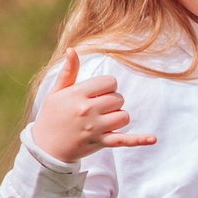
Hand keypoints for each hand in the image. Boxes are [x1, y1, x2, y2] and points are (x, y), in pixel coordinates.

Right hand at [27, 49, 154, 164]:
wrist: (45, 148)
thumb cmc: (51, 117)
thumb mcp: (56, 92)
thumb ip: (68, 72)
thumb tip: (72, 50)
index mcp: (77, 94)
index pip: (109, 82)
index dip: (107, 86)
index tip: (97, 93)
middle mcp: (87, 110)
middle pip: (118, 99)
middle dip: (112, 102)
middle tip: (98, 109)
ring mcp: (95, 128)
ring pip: (123, 116)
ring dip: (119, 117)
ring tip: (105, 120)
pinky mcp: (100, 142)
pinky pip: (124, 140)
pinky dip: (139, 140)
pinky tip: (152, 138)